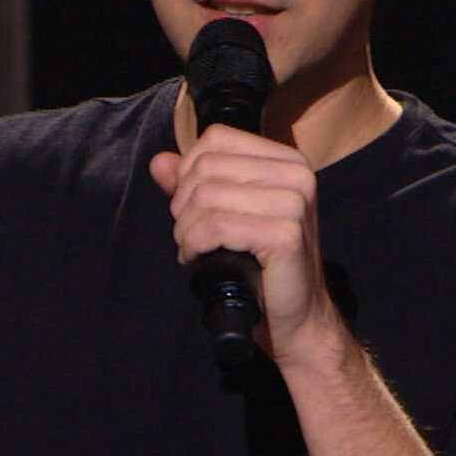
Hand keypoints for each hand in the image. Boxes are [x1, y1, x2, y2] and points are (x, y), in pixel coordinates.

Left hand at [149, 124, 333, 361]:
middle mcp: (296, 174)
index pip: (216, 139)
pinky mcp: (286, 233)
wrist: (296, 317)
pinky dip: (195, 244)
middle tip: (189, 235)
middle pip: (206, 168)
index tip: (190, 206)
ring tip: (194, 248)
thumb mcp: (227, 214)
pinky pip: (216, 226)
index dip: (188, 170)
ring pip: (206, 197)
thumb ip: (193, 184)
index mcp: (287, 161)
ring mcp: (294, 202)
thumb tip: (159, 161)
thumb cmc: (261, 266)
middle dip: (183, 205)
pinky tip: (199, 259)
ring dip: (186, 229)